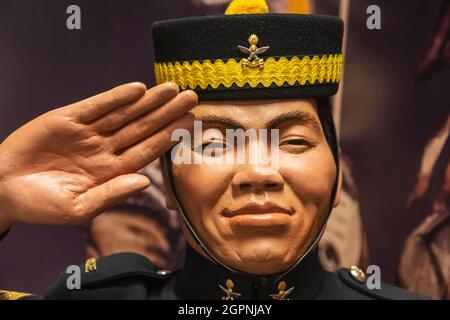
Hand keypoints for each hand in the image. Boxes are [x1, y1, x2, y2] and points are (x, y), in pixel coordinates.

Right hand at [0, 82, 196, 230]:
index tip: (190, 126)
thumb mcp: (78, 208)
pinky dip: (116, 97)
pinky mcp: (68, 118)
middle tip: (192, 99)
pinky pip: (97, 106)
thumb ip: (112, 194)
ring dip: (148, 101)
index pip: (147, 151)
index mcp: (111, 171)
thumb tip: (145, 182)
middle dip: (167, 113)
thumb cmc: (40, 205)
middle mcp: (104, 149)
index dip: (169, 138)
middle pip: (142, 127)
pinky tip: (137, 89)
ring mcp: (88, 133)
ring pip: (125, 113)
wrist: (2, 189)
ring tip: (172, 89)